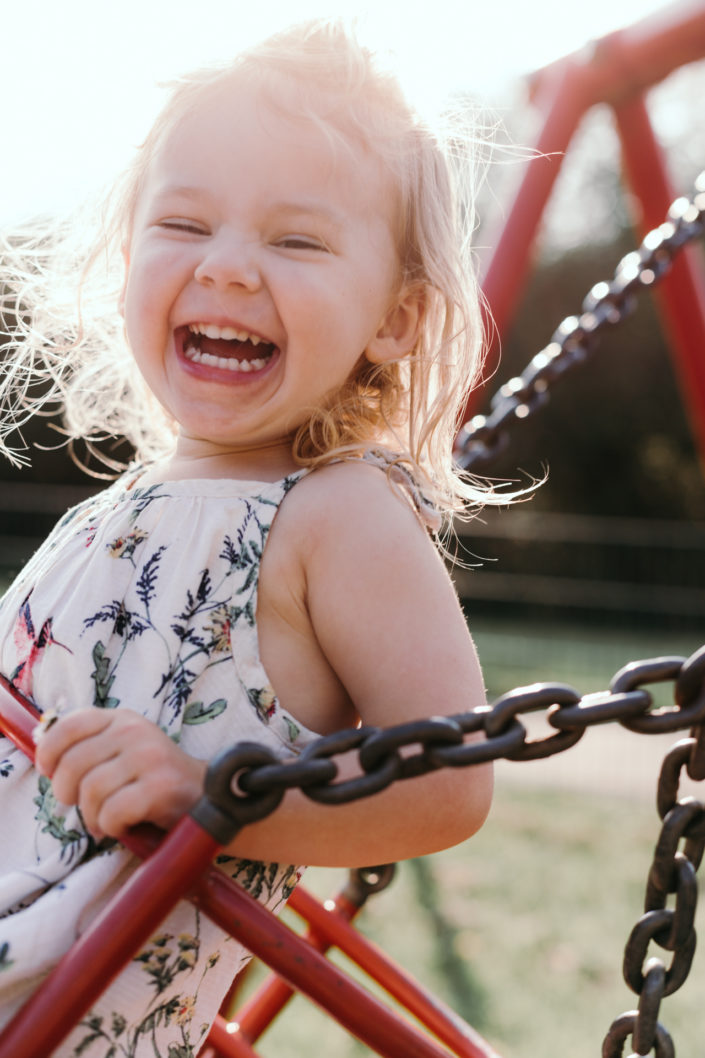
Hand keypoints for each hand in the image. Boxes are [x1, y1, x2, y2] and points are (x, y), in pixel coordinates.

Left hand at [34, 708, 206, 839]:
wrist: (206, 796)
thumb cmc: (153, 780)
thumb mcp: (123, 750)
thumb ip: (90, 748)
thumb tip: (44, 760)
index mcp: (122, 719)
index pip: (69, 725)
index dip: (49, 752)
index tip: (50, 772)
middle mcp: (135, 731)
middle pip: (73, 764)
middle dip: (68, 794)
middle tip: (82, 806)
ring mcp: (149, 757)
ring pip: (91, 791)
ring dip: (92, 816)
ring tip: (105, 820)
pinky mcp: (161, 786)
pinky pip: (113, 812)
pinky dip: (111, 826)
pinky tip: (122, 826)